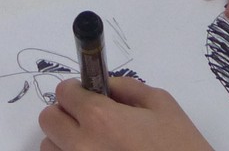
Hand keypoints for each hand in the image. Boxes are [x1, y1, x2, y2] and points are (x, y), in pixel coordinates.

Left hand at [39, 77, 213, 150]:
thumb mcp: (162, 105)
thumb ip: (128, 88)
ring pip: (50, 147)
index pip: (64, 93)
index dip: (77, 90)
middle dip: (66, 113)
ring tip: (93, 143)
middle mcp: (82, 146)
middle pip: (49, 120)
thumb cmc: (180, 146)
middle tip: (89, 118)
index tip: (88, 95)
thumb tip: (105, 84)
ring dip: (64, 140)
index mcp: (100, 119)